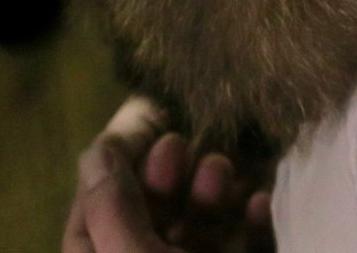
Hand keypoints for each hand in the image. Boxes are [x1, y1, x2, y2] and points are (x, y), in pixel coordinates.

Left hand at [63, 97, 274, 252]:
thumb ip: (113, 208)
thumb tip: (97, 151)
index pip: (96, 205)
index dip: (117, 156)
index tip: (143, 116)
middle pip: (155, 207)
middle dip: (169, 169)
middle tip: (181, 145)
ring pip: (204, 222)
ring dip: (216, 187)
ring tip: (223, 173)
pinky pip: (248, 241)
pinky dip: (254, 221)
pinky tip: (260, 201)